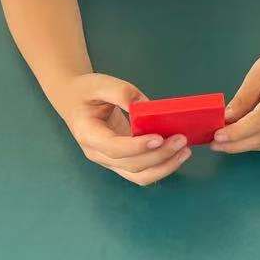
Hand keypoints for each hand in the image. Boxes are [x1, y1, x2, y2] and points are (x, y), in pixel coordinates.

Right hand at [49, 73, 190, 184]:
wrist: (74, 100)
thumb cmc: (85, 91)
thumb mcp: (100, 83)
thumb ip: (121, 92)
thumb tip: (146, 106)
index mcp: (89, 134)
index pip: (114, 148)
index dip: (137, 146)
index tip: (159, 138)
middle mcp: (98, 153)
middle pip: (131, 165)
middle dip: (159, 156)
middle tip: (181, 139)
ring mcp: (110, 161)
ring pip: (139, 176)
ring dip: (164, 167)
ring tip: (185, 151)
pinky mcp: (122, 161)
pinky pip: (142, 172)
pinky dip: (161, 167)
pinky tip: (177, 154)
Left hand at [211, 39, 259, 153]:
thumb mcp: (257, 73)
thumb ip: (242, 99)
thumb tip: (226, 120)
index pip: (259, 120)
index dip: (237, 132)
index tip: (217, 136)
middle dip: (237, 144)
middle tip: (215, 144)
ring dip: (244, 145)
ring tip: (223, 143)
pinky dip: (255, 140)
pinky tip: (240, 138)